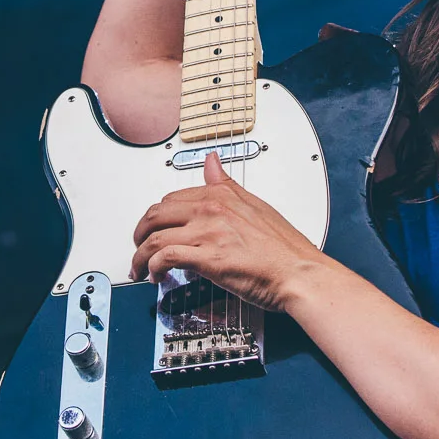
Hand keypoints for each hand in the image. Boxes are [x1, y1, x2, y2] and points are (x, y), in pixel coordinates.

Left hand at [130, 154, 325, 310]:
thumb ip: (227, 184)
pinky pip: (164, 258)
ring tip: (140, 269)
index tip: (157, 229)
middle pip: (156, 214)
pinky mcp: (206, 258)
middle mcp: (211, 210)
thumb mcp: (255, 204)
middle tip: (139, 247)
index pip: (173, 199)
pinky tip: (155, 277)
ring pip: (153, 238)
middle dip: (140, 232)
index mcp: (221, 196)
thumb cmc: (284, 248)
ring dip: (140, 256)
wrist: (300, 273)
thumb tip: (213, 161)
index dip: (159, 216)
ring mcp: (207, 233)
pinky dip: (152, 268)